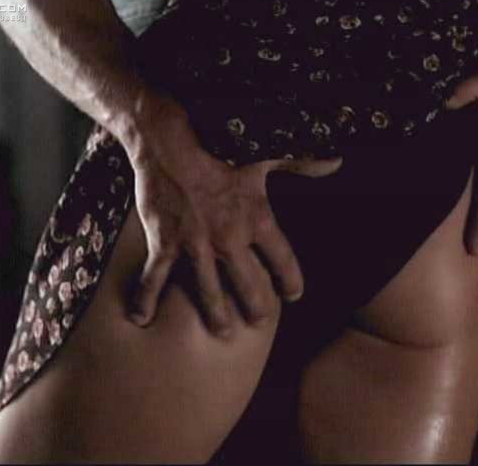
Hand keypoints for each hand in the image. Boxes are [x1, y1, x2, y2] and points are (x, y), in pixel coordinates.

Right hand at [120, 97, 342, 333]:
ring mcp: (195, 246)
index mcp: (256, 219)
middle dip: (257, 308)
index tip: (293, 294)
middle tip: (259, 321)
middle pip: (249, 285)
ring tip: (222, 332)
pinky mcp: (165, 244)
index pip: (282, 259)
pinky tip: (141, 319)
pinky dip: (146, 299)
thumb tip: (336, 162)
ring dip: (216, 316)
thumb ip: (301, 162)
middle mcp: (229, 240)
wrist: (169, 144)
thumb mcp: (264, 156)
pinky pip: (155, 279)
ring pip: (209, 292)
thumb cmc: (218, 147)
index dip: (291, 279)